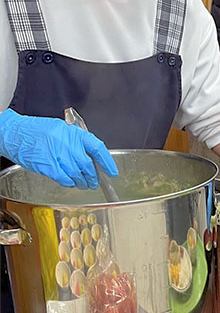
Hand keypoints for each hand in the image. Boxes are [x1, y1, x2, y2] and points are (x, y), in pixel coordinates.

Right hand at [0, 109, 117, 188]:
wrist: (14, 133)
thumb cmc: (36, 130)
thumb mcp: (61, 128)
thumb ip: (75, 140)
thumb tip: (88, 153)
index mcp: (74, 133)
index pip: (97, 148)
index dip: (107, 162)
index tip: (112, 171)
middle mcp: (68, 145)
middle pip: (88, 165)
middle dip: (94, 176)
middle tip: (95, 182)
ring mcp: (58, 156)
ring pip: (78, 174)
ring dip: (83, 181)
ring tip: (84, 184)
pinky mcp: (48, 167)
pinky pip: (65, 179)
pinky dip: (70, 183)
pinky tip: (71, 183)